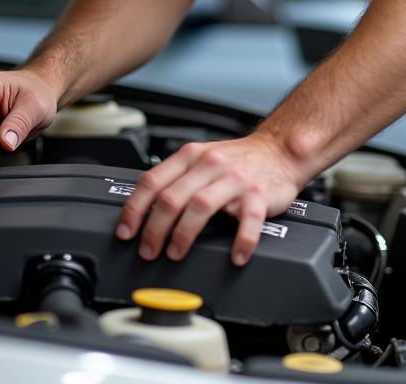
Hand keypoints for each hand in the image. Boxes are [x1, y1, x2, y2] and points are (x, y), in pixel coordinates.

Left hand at [116, 133, 305, 266]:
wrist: (279, 151)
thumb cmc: (237, 161)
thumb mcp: (201, 160)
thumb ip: (175, 180)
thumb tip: (143, 211)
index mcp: (191, 156)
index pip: (152, 180)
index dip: (134, 209)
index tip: (126, 232)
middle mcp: (210, 165)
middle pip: (172, 197)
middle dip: (155, 229)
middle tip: (149, 251)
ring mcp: (235, 179)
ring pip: (201, 206)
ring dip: (184, 235)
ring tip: (176, 254)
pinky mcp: (259, 194)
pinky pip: (248, 219)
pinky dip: (241, 240)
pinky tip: (236, 256)